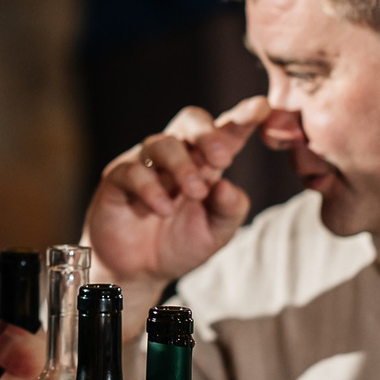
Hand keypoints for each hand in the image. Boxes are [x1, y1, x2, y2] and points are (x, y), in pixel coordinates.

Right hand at [83, 96, 268, 302]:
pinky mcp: (117, 178)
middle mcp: (177, 155)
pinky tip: (163, 209)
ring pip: (162, 143)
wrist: (140, 271)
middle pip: (190, 120)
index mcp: (207, 161)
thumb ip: (229, 210)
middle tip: (222, 158)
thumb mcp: (216, 233)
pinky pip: (132, 171)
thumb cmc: (181, 244)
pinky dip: (150, 189)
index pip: (227, 131)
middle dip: (208, 133)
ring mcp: (145, 163)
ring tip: (195, 192)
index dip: (244, 117)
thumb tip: (227, 186)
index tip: (262, 108)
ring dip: (182, 166)